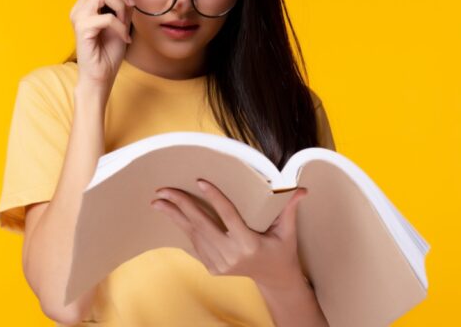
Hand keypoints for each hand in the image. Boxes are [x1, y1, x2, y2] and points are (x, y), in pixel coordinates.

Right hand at [69, 0, 135, 90]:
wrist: (100, 76)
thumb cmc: (108, 53)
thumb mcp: (121, 24)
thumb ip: (123, 7)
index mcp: (84, 6)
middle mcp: (78, 10)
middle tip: (130, 8)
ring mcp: (78, 18)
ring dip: (119, 6)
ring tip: (124, 23)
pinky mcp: (82, 29)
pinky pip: (107, 18)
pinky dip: (120, 26)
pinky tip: (124, 38)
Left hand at [150, 179, 309, 289]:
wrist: (274, 279)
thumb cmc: (282, 250)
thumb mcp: (287, 231)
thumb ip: (289, 208)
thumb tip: (302, 188)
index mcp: (250, 244)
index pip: (228, 216)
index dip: (214, 197)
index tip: (199, 181)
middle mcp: (232, 256)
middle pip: (202, 225)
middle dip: (181, 205)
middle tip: (163, 190)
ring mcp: (220, 264)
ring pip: (193, 234)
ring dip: (174, 216)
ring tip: (158, 201)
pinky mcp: (213, 268)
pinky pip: (195, 244)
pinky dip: (183, 228)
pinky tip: (170, 214)